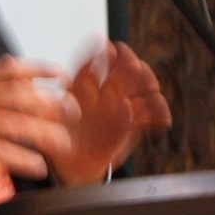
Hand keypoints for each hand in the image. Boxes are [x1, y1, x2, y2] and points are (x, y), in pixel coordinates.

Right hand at [0, 57, 70, 180]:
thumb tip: (25, 88)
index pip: (11, 70)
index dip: (38, 70)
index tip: (61, 75)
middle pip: (19, 96)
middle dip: (49, 102)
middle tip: (72, 111)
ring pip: (13, 122)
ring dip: (42, 132)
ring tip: (62, 142)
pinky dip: (21, 158)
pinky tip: (37, 166)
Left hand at [50, 42, 170, 186]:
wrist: (76, 165)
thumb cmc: (62, 143)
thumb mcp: (52, 130)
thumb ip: (56, 115)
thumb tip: (60, 100)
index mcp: (80, 87)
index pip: (90, 63)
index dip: (99, 53)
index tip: (109, 48)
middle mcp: (102, 90)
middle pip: (120, 66)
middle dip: (129, 63)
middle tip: (135, 67)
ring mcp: (120, 103)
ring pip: (139, 82)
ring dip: (148, 82)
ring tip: (151, 90)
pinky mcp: (134, 121)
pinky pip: (151, 111)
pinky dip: (159, 112)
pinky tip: (162, 121)